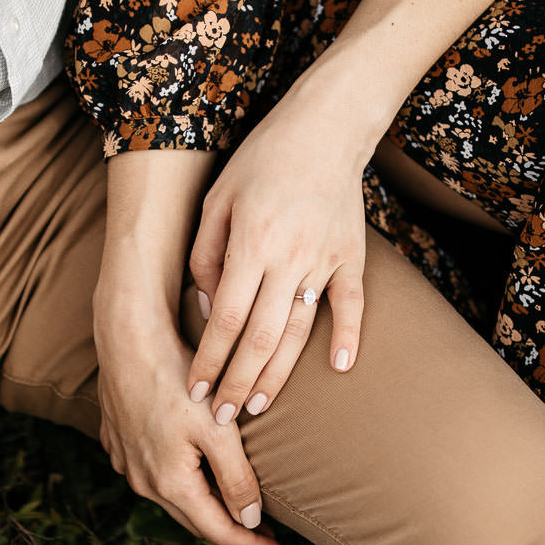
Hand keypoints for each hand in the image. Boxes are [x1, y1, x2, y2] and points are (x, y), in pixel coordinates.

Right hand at [92, 276, 284, 544]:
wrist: (127, 339)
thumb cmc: (178, 379)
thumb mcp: (218, 430)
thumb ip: (237, 479)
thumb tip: (252, 520)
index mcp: (170, 484)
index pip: (218, 531)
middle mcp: (142, 481)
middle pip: (194, 519)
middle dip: (231, 530)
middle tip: (266, 535)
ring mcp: (126, 462)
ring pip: (173, 498)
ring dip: (205, 507)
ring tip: (236, 507)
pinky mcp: (119, 442)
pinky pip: (153, 475)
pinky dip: (181, 483)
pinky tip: (196, 473)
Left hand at [186, 0, 503, 420]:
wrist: (325, 126)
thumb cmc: (260, 160)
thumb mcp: (216, 200)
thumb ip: (205, 255)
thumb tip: (205, 309)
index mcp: (250, 244)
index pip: (224, 319)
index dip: (207, 361)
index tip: (193, 392)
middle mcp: (288, 257)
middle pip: (260, 338)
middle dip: (236, 383)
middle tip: (219, 419)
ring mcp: (324, 258)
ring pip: (299, 331)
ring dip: (278, 374)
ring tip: (257, 405)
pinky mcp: (352, 255)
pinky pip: (352, 304)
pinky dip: (348, 337)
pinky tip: (340, 369)